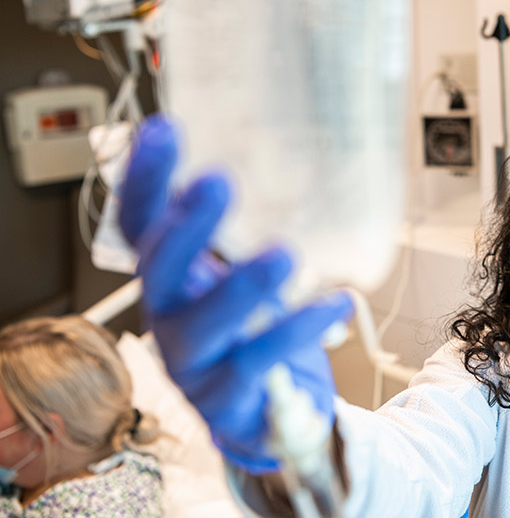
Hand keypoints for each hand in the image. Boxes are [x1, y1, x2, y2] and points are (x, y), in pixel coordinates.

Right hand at [119, 115, 352, 472]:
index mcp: (172, 279)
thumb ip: (240, 235)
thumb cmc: (256, 334)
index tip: (165, 129)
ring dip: (240, 287)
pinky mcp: (229, 400)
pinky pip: (261, 362)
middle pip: (160, 270)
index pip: (140, 225)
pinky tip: (337, 301)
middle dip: (186, 226)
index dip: (145, 181)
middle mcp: (171, 316)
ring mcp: (194, 363)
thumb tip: (274, 158)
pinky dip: (299, 329)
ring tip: (282, 255)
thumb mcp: (240, 277)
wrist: (274, 412)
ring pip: (204, 324)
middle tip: (217, 182)